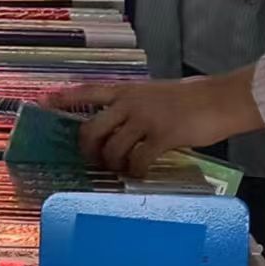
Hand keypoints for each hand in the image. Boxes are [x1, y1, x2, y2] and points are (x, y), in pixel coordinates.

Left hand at [44, 72, 264, 176]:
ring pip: (112, 149)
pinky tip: (142, 174)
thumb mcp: (157, 94)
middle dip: (88, 150)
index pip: (89, 91)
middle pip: (91, 130)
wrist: (220, 99)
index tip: (44, 102)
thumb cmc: (193, 98)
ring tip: (125, 169)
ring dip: (114, 165)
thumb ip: (136, 106)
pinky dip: (136, 172)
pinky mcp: (162, 137)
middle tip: (97, 161)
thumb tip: (123, 124)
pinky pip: (138, 161)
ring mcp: (145, 119)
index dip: (65, 98)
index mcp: (128, 91)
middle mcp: (131, 103)